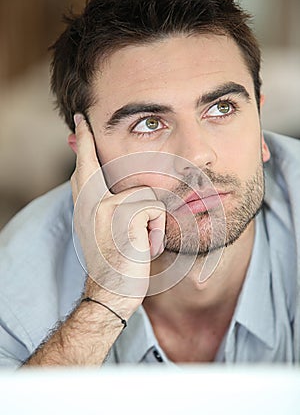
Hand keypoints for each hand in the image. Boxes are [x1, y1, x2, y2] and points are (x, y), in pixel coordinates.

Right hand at [71, 114, 165, 316]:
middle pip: (92, 164)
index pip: (83, 170)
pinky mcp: (124, 214)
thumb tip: (109, 191)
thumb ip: (104, 209)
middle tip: (82, 121)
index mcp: (85, 209)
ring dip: (152, 220)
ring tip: (141, 241)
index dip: (84, 146)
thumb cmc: (114, 266)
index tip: (81, 126)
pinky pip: (156, 209)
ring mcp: (105, 207)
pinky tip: (145, 247)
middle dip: (88, 141)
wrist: (111, 294)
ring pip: (146, 193)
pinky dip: (158, 231)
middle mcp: (89, 204)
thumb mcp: (103, 236)